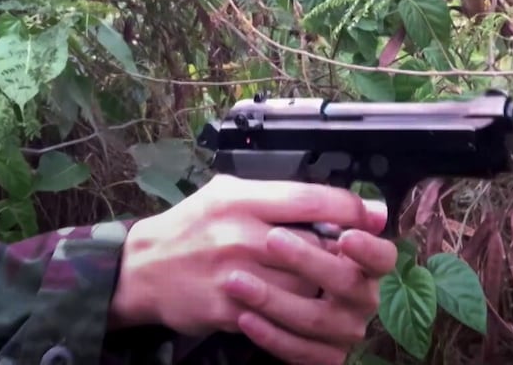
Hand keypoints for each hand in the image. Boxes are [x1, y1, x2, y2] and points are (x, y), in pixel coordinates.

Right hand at [108, 175, 396, 362]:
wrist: (141, 268)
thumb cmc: (190, 227)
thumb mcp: (227, 192)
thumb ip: (277, 195)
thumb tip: (336, 201)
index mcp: (242, 199)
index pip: (311, 199)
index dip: (350, 207)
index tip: (371, 214)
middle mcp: (240, 233)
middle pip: (317, 246)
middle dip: (339, 254)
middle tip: (348, 256)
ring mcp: (235, 274)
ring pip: (305, 287)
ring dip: (319, 288)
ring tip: (318, 283)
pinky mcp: (229, 311)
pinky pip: (279, 319)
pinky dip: (292, 316)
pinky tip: (293, 308)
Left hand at [224, 220, 397, 363]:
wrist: (261, 283)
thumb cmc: (286, 250)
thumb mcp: (299, 222)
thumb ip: (328, 211)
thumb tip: (374, 210)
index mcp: (366, 264)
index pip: (383, 257)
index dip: (369, 249)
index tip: (345, 236)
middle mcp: (362, 299)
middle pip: (346, 284)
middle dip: (308, 261)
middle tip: (272, 239)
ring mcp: (344, 331)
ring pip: (316, 320)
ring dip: (275, 300)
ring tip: (237, 280)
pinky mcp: (324, 357)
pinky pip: (299, 351)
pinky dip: (271, 335)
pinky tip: (244, 317)